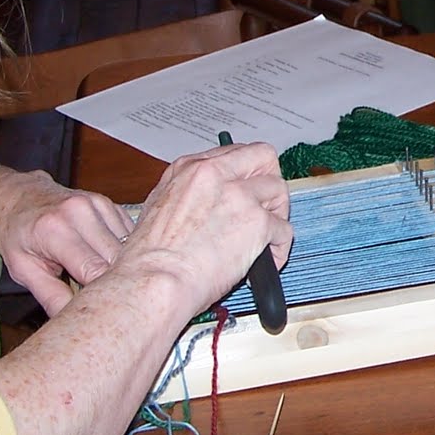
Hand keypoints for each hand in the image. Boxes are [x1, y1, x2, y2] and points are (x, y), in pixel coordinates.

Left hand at [0, 159, 130, 315]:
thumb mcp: (22, 268)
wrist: (19, 194)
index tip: (106, 313)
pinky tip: (115, 265)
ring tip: (116, 285)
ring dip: (127, 268)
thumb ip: (50, 295)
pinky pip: (131, 235)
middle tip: (114, 304)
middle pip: (118, 258)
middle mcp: (81, 212)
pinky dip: (127, 254)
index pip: (94, 270)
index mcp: (55, 229)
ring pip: (131, 246)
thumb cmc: (17, 234)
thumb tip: (74, 321)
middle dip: (119, 283)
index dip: (104, 295)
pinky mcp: (111, 204)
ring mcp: (99, 205)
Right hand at [120, 141, 292, 316]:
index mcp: (190, 168)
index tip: (249, 187)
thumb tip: (211, 200)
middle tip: (266, 206)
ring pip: (279, 190)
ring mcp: (239, 196)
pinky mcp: (257, 223)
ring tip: (266, 238)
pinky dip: (280, 248)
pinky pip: (285, 230)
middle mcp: (215, 174)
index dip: (247, 172)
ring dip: (277, 215)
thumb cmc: (148, 258)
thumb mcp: (158, 206)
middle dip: (269, 181)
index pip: (236, 152)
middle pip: (264, 158)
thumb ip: (190, 193)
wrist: (154, 281)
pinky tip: (267, 262)